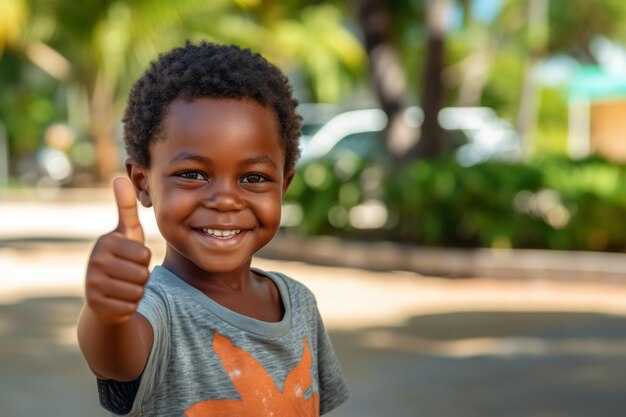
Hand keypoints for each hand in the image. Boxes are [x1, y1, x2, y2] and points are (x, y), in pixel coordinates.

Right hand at [85, 177, 150, 323]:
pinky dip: (130, 305)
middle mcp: (95, 261)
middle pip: (142, 273)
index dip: (144, 259)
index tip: (130, 258)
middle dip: (142, 277)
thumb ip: (126, 207)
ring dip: (136, 291)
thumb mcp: (126, 232)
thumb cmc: (122, 258)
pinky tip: (119, 299)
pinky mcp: (95, 305)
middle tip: (128, 274)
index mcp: (105, 242)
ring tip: (124, 285)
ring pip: (137, 290)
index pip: (144, 254)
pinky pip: (130, 306)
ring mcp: (92, 284)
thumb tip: (120, 177)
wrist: (104, 295)